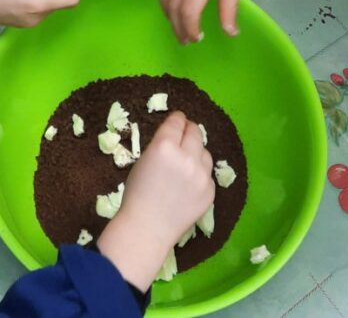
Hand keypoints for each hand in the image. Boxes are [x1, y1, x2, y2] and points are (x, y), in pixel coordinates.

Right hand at [96, 111, 213, 290]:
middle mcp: (186, 157)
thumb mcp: (144, 160)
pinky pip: (208, 175)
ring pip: (205, 152)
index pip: (177, 122)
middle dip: (189, 130)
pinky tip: (189, 183)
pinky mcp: (210, 192)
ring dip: (197, 152)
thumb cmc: (137, 193)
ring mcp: (201, 176)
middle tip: (185, 133)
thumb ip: (162, 145)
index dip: (177, 118)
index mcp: (165, 146)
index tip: (178, 119)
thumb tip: (175, 136)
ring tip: (187, 160)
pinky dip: (200, 175)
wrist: (147, 228)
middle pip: (195, 132)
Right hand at [159, 0, 254, 42]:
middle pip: (173, 6)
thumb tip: (230, 33)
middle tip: (185, 39)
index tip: (196, 38)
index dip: (189, 29)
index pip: (188, 11)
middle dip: (178, 27)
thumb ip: (229, 8)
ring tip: (179, 26)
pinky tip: (174, 5)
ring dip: (169, 14)